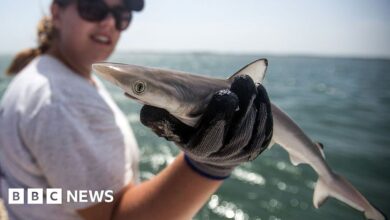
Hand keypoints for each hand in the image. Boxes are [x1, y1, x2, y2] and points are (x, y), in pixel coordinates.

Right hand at [140, 75, 272, 178]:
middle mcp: (221, 155)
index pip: (209, 135)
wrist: (209, 147)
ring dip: (257, 107)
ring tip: (254, 85)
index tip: (225, 93)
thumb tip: (132, 94)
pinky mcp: (255, 148)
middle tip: (244, 82)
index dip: (218, 116)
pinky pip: (265, 133)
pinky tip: (261, 96)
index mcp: (199, 148)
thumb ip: (157, 112)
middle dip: (242, 107)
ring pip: (254, 132)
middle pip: (238, 133)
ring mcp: (240, 154)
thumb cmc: (186, 129)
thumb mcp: (169, 123)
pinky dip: (266, 114)